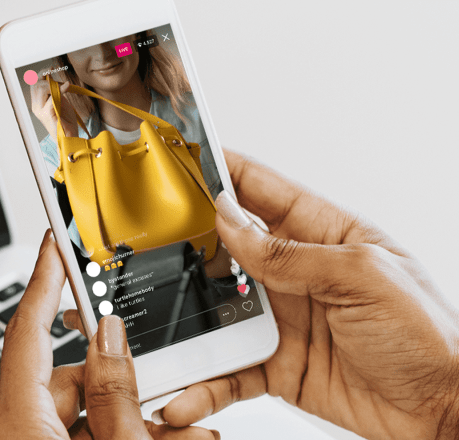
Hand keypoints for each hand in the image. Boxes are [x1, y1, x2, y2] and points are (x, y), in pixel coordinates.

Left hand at [0, 230, 219, 439]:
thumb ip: (115, 394)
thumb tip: (112, 337)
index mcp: (23, 426)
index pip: (28, 332)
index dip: (44, 280)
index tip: (55, 243)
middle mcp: (26, 432)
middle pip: (73, 373)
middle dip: (124, 374)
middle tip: (167, 378)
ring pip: (90, 406)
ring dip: (137, 412)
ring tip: (182, 428)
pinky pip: (91, 429)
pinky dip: (127, 429)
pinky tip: (168, 434)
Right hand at [30, 76, 79, 138]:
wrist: (69, 137)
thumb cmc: (66, 121)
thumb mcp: (60, 102)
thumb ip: (56, 92)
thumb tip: (54, 79)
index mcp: (37, 104)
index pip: (34, 84)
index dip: (41, 75)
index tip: (51, 69)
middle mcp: (36, 108)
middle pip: (36, 85)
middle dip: (46, 77)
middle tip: (57, 76)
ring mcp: (40, 112)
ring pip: (41, 89)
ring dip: (53, 84)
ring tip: (64, 87)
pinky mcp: (48, 115)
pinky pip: (52, 98)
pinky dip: (60, 90)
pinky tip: (67, 86)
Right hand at [153, 150, 458, 439]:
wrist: (444, 413)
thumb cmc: (429, 337)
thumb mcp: (363, 278)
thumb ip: (290, 254)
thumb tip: (232, 223)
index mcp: (325, 234)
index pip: (262, 189)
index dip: (221, 171)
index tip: (181, 157)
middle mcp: (297, 272)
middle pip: (228, 247)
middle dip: (187, 243)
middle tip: (148, 241)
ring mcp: (283, 317)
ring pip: (218, 309)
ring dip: (188, 319)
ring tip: (157, 325)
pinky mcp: (276, 363)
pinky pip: (230, 368)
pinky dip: (205, 381)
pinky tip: (189, 390)